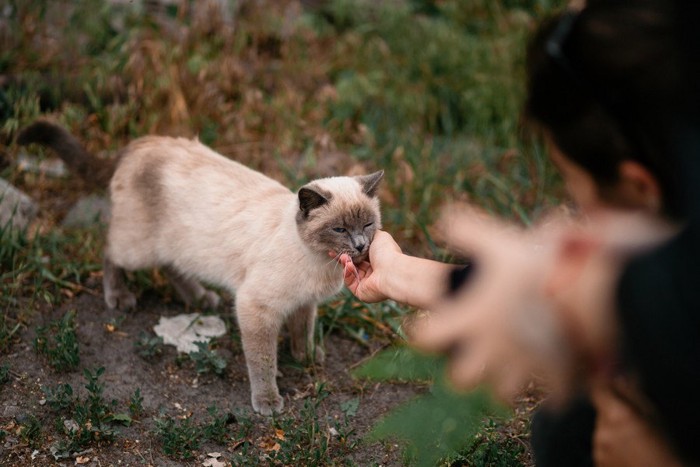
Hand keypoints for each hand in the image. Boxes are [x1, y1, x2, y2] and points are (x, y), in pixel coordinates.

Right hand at [334, 230, 402, 302]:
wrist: (391, 271)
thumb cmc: (387, 253)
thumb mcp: (379, 236)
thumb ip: (370, 234)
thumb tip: (363, 231)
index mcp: (378, 260)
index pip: (360, 255)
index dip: (350, 250)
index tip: (339, 245)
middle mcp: (373, 272)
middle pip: (354, 264)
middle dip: (344, 257)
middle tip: (334, 251)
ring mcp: (367, 283)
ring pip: (350, 273)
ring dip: (345, 263)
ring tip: (343, 257)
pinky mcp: (362, 292)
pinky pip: (350, 282)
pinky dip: (347, 273)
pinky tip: (349, 266)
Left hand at [409, 206, 674, 400]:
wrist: (592, 295)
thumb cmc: (541, 268)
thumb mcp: (500, 243)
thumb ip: (467, 230)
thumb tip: (444, 217)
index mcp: (472, 319)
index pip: (427, 337)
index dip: (421, 333)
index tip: (422, 328)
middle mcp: (491, 350)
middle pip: (460, 378)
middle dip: (462, 369)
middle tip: (469, 354)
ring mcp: (523, 367)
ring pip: (502, 393)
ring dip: (504, 384)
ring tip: (512, 368)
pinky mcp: (557, 377)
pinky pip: (554, 396)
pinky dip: (555, 393)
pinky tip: (558, 384)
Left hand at [592, 381, 680, 466]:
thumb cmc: (665, 449)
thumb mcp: (653, 416)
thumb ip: (632, 393)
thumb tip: (619, 375)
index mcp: (617, 416)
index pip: (597, 389)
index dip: (604, 385)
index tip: (610, 385)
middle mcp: (603, 431)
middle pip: (600, 411)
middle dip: (612, 411)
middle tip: (633, 423)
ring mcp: (598, 448)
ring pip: (601, 429)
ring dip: (612, 430)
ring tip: (634, 441)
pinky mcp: (597, 461)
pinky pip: (601, 446)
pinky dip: (611, 446)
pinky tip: (628, 452)